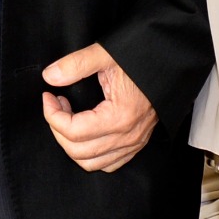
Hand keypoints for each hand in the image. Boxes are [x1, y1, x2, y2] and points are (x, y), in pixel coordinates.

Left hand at [40, 44, 157, 172]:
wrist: (170, 64)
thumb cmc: (141, 59)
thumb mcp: (105, 55)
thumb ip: (75, 65)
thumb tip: (50, 76)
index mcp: (120, 116)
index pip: (73, 131)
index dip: (52, 114)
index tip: (49, 96)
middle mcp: (128, 136)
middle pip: (78, 151)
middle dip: (58, 129)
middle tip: (56, 105)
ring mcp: (134, 143)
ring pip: (92, 163)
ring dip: (72, 144)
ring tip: (68, 117)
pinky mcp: (137, 144)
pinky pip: (109, 163)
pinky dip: (91, 154)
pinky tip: (84, 131)